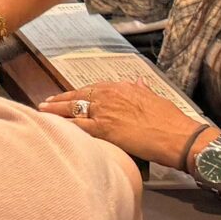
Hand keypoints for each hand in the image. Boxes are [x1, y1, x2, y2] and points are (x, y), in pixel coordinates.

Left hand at [39, 80, 202, 167]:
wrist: (178, 136)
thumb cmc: (171, 121)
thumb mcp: (155, 99)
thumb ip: (141, 90)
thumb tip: (137, 83)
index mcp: (121, 88)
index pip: (92, 88)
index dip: (78, 93)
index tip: (68, 95)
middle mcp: (110, 96)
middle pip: (78, 96)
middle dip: (60, 100)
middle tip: (46, 102)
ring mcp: (105, 112)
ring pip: (73, 109)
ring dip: (55, 111)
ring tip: (42, 111)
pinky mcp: (104, 129)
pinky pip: (78, 126)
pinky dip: (64, 126)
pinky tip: (54, 126)